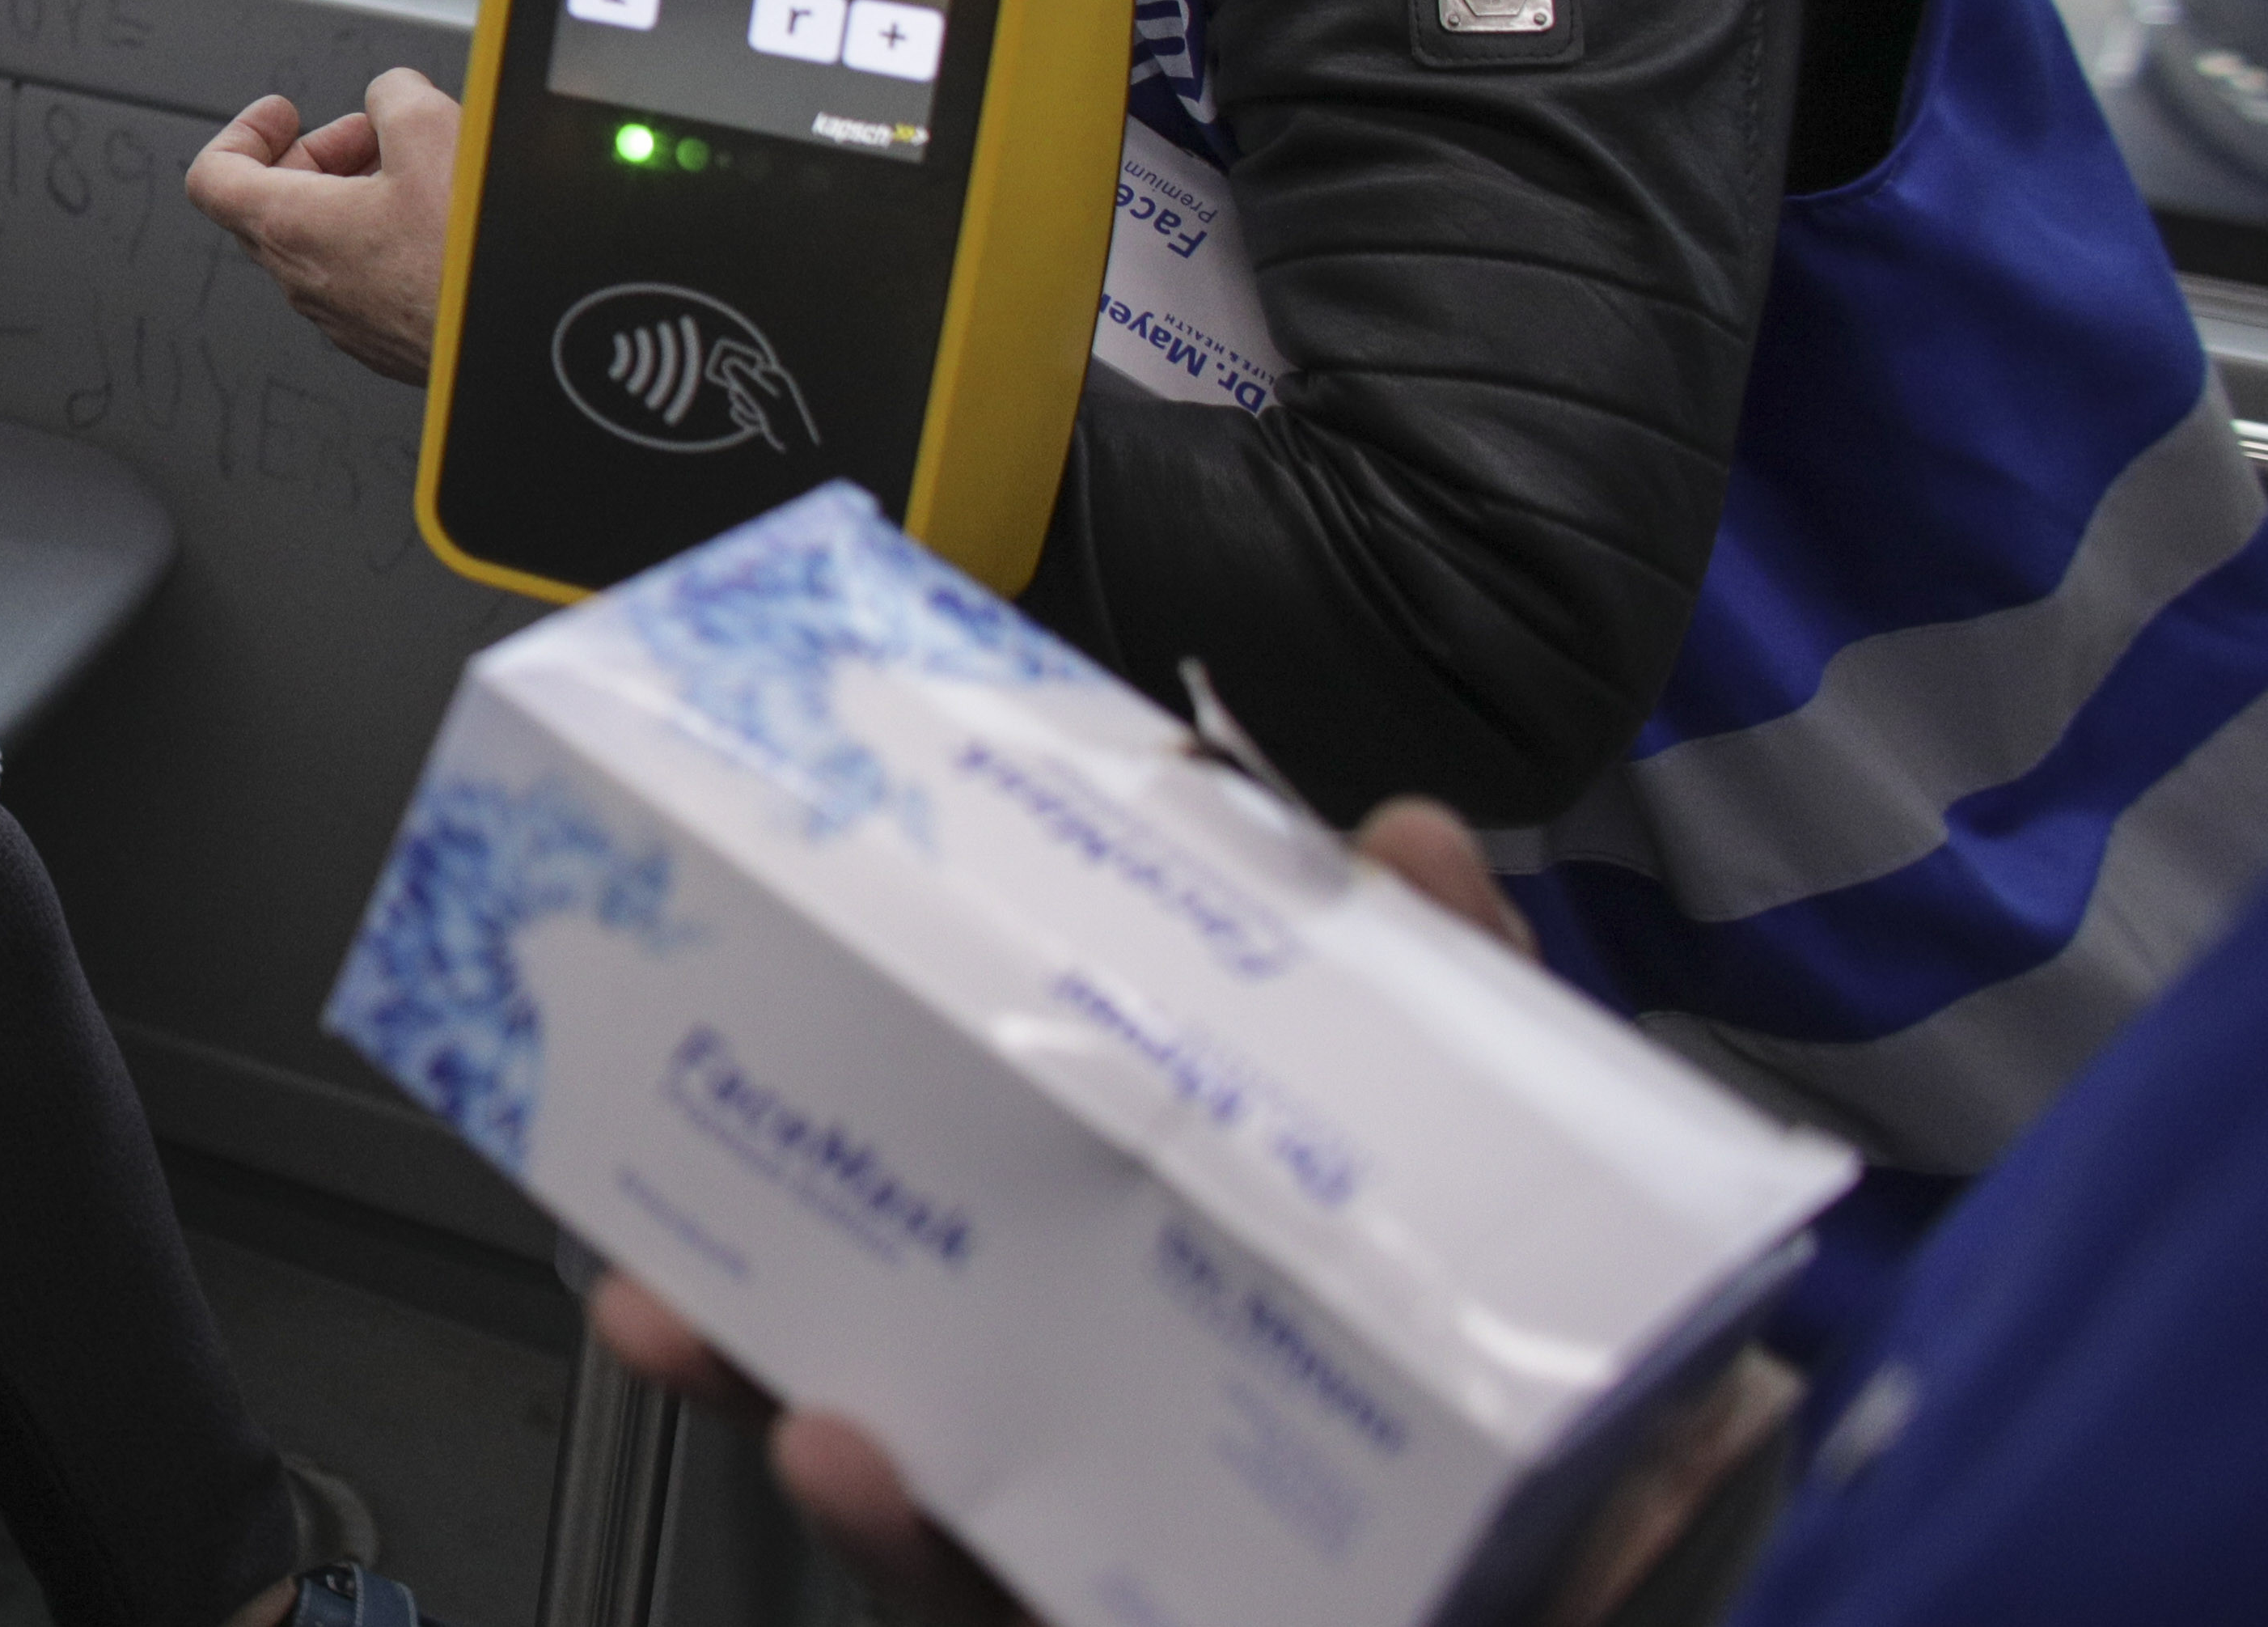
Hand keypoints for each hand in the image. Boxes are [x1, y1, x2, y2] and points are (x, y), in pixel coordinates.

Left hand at [185, 70, 461, 385]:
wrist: (523, 339)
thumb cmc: (467, 257)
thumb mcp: (431, 130)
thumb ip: (393, 94)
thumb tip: (392, 95)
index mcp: (292, 228)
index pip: (213, 178)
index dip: (243, 132)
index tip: (281, 113)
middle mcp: (306, 279)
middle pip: (274, 203)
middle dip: (319, 153)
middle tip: (368, 134)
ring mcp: (343, 315)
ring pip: (322, 239)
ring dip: (354, 192)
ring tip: (413, 170)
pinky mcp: (385, 336)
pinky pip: (360, 273)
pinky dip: (382, 234)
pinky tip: (436, 219)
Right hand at [587, 802, 1789, 1626]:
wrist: (1738, 1569)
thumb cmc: (1640, 1404)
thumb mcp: (1557, 1176)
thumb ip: (1481, 1021)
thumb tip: (1391, 831)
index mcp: (1209, 1305)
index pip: (1015, 1222)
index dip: (872, 1152)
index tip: (754, 1050)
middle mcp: (1160, 1441)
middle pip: (918, 1362)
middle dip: (755, 1291)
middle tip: (639, 1219)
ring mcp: (1163, 1552)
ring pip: (929, 1495)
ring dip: (795, 1408)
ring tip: (709, 1332)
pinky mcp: (1176, 1615)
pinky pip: (1020, 1598)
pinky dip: (933, 1539)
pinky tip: (873, 1469)